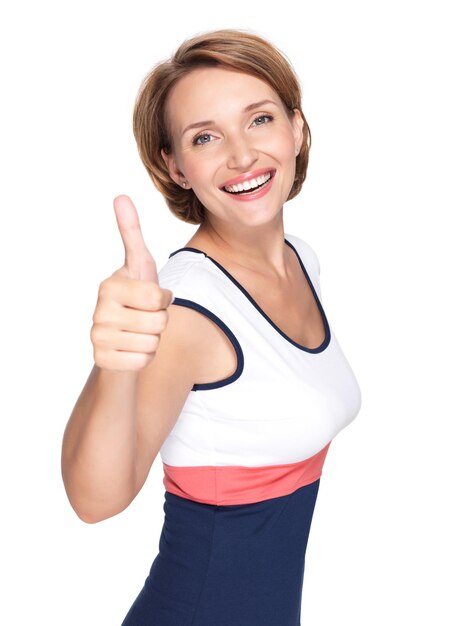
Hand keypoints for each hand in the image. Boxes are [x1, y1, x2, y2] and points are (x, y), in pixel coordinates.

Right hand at [90, 195, 173, 370]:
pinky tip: (132, 349)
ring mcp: (97, 338)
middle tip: (145, 317)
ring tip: (138, 332)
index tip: (152, 297)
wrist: (119, 337)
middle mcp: (98, 312)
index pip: (159, 297)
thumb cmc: (135, 297)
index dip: (164, 299)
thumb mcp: (139, 266)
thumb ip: (132, 233)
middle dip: (160, 321)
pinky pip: (143, 361)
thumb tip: (121, 196)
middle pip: (159, 322)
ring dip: (153, 339)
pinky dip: (145, 357)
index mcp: (109, 286)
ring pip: (153, 343)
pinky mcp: (102, 361)